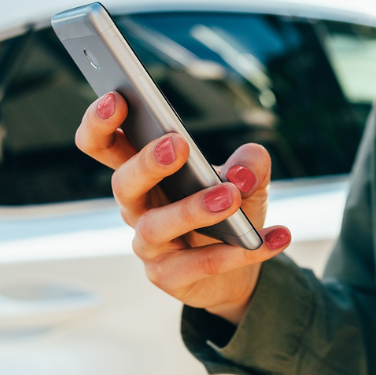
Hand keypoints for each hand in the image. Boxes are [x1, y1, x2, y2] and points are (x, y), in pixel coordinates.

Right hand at [76, 92, 291, 324]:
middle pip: (122, 183)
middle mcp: (137, 206)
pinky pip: (199, 264)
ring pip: (155, 226)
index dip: (101, 123)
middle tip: (176, 144)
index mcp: (144, 171)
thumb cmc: (230, 209)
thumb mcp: (248, 178)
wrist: (241, 266)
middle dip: (146, 162)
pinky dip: (239, 251)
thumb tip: (243, 172)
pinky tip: (274, 238)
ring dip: (192, 208)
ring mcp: (149, 245)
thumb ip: (250, 163)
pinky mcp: (168, 277)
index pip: (104, 144)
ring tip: (230, 196)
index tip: (118, 98)